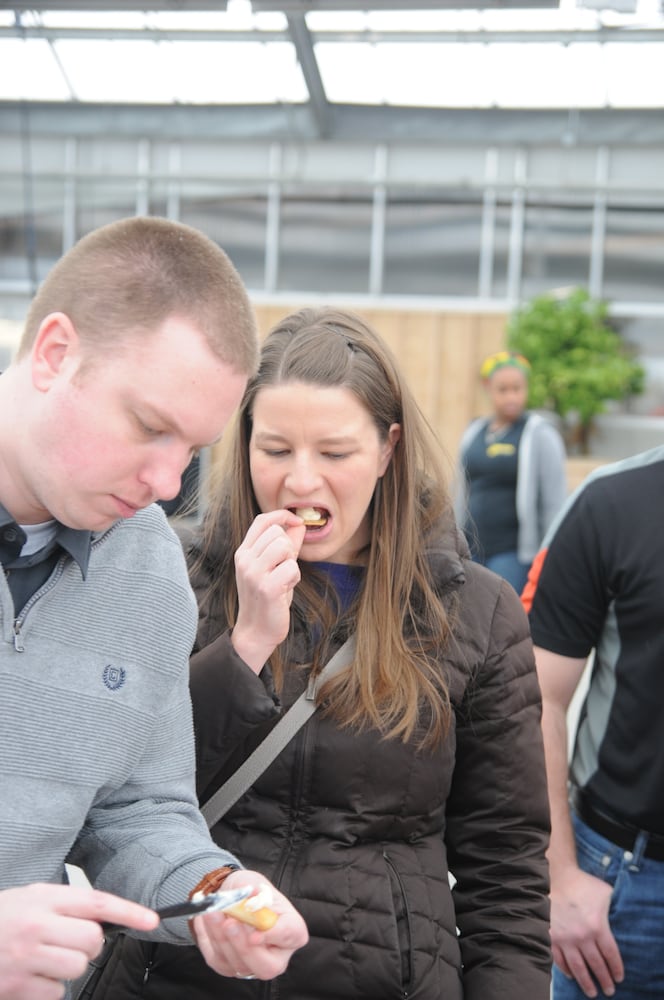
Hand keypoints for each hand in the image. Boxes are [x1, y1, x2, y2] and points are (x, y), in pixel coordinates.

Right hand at [0, 883, 157, 999]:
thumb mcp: (29, 898)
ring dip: (68, 968)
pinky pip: (55, 993)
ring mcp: (24, 957)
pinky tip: (30, 977)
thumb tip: (102, 921)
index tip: (151, 920)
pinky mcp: (16, 987)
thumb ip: (64, 906)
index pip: (96, 902)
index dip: (128, 911)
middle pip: (92, 940)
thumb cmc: (0, 920)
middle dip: (89, 946)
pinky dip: (48, 989)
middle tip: (69, 943)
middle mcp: (35, 925)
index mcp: (41, 898)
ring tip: (46, 960)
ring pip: (77, 968)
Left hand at [192, 870, 308, 980]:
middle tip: (229, 924)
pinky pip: (217, 960)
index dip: (274, 936)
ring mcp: (253, 965)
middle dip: (243, 946)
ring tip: (211, 913)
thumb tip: (254, 892)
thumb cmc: (249, 890)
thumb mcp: (253, 882)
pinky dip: (208, 939)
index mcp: (292, 930)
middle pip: (266, 966)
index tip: (255, 934)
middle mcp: (276, 954)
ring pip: (237, 964)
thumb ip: (253, 890)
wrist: (232, 896)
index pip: (290, 936)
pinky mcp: (230, 967)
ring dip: (220, 938)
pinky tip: (204, 921)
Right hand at [232, 510, 305, 672]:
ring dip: (292, 562)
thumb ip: (286, 545)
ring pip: (284, 546)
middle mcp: (244, 560)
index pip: (262, 520)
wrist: (256, 631)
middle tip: (285, 568)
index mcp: (244, 552)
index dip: (282, 515)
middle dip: (289, 547)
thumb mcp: (273, 567)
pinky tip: (286, 589)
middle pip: (277, 532)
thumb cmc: (268, 598)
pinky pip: (292, 567)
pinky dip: (295, 577)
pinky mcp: (266, 587)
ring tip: (285, 577)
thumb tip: (299, 524)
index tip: (296, 522)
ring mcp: (253, 573)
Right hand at [550, 867, 623, 997]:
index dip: (616, 969)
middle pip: (596, 965)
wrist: (557, 877)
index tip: (619, 978)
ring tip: (592, 992)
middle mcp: (582, 936)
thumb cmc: (583, 884)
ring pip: (578, 968)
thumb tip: (623, 917)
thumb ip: (614, 909)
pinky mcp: (552, 937)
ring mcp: (566, 938)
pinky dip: (566, 970)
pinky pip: (559, 959)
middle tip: (609, 991)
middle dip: (604, 980)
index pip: (611, 955)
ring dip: (586, 983)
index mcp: (598, 926)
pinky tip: (572, 976)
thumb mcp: (605, 894)